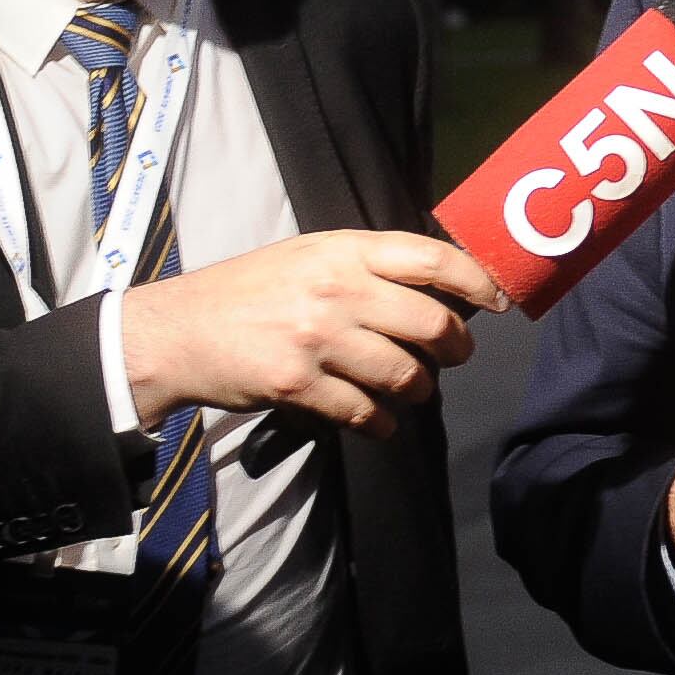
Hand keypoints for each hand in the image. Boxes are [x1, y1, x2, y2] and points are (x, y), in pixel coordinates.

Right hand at [116, 230, 513, 438]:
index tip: (497, 301)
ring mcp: (317, 338)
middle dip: (455, 348)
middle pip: (431, 323)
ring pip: (404, 374)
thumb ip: (362, 266)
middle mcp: (335, 289)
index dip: (475, 280)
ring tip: (413, 392)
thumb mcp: (305, 256)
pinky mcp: (299, 385)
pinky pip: (366, 413)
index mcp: (340, 250)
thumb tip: (431, 288)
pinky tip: (381, 422)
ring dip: (419, 391)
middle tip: (454, 357)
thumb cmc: (246, 293)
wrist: (178, 333)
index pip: (429, 258)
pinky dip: (383, 424)